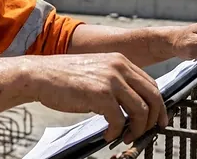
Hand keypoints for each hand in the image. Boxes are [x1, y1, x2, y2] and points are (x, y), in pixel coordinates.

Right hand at [33, 53, 168, 143]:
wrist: (38, 75)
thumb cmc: (62, 77)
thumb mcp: (95, 71)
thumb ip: (114, 81)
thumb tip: (131, 104)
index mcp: (119, 60)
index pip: (151, 84)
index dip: (157, 105)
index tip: (155, 119)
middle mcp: (119, 67)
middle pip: (153, 96)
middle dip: (153, 119)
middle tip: (147, 132)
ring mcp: (111, 80)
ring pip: (141, 110)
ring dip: (136, 129)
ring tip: (125, 136)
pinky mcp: (100, 94)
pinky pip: (119, 120)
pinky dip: (116, 132)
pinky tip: (107, 135)